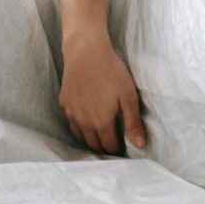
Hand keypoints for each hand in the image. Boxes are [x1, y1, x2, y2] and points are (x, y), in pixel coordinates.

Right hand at [59, 30, 146, 154]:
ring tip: (100, 140)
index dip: (117, 151)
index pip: (109, 146)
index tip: (123, 151)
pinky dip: (78, 129)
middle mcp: (84, 122)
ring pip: (80, 136)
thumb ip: (133, 123)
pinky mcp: (64, 103)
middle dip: (103, 149)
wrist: (86, 52)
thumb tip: (140, 145)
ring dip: (90, 141)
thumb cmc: (111, 72)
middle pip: (93, 145)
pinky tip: (85, 125)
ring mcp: (71, 113)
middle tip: (112, 148)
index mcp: (101, 123)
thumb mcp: (128, 97)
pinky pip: (71, 124)